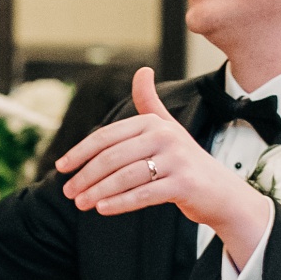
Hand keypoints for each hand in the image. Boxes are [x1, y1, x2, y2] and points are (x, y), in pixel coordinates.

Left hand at [60, 70, 267, 241]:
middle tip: (68, 192)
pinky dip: (120, 202)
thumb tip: (142, 70)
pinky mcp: (184, 184)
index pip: (107, 136)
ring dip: (98, 192)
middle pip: (112, 157)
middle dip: (86, 176)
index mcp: (154, 122)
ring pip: (125, 177)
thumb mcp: (167, 127)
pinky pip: (144, 194)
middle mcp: (165, 136)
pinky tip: (102, 209)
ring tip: (80, 204)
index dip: (80, 152)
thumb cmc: (185, 159)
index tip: (61, 167)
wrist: (219, 190)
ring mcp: (176, 160)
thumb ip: (150, 102)